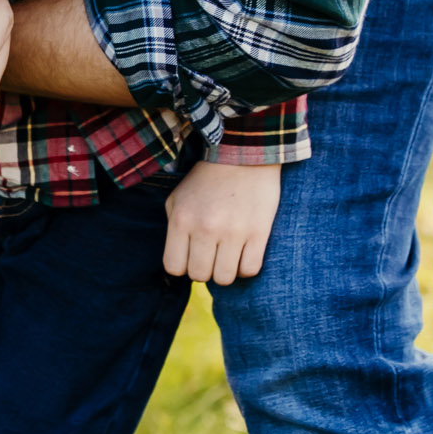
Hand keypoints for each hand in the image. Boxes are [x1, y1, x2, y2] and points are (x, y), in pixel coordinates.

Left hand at [161, 161, 280, 284]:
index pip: (174, 267)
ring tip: (228, 255)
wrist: (243, 155)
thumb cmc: (206, 181)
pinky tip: (244, 253)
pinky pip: (250, 270)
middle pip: (200, 275)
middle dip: (205, 269)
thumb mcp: (177, 199)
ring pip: (225, 278)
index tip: (191, 256)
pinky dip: (246, 268)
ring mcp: (233, 231)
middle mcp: (205, 228)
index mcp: (181, 219)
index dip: (183, 266)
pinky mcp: (258, 232)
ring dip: (226, 271)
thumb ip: (173, 231)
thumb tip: (179, 263)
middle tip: (211, 255)